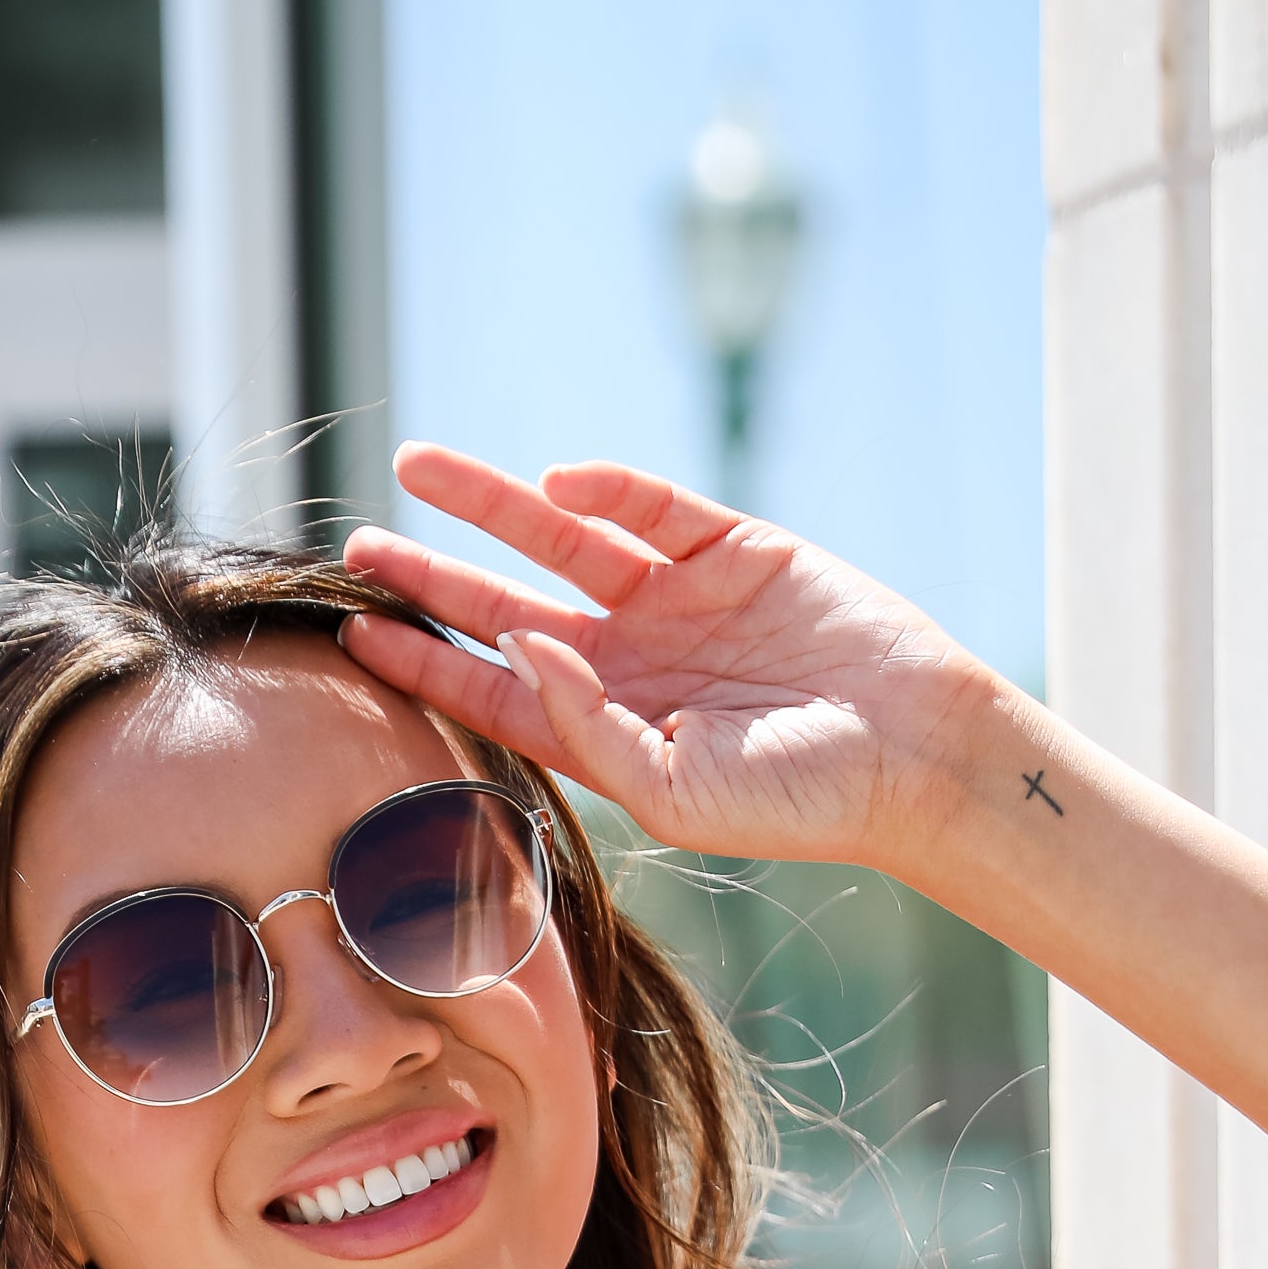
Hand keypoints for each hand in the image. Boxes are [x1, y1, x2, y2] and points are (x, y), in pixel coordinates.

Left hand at [343, 445, 994, 871]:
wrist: (912, 753)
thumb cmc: (798, 799)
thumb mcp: (674, 790)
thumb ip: (587, 729)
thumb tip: (519, 646)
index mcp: (609, 729)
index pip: (495, 690)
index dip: (423, 662)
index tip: (354, 635)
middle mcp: (632, 661)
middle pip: (507, 606)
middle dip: (434, 575)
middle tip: (359, 546)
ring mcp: (679, 600)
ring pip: (561, 541)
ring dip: (493, 505)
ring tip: (419, 469)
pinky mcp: (734, 547)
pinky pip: (654, 507)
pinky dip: (607, 490)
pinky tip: (555, 484)